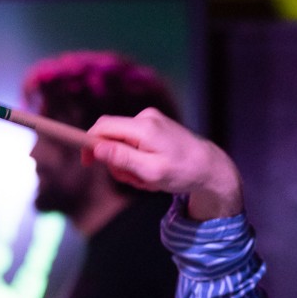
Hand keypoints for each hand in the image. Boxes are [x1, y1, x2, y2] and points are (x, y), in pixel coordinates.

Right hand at [84, 108, 242, 219]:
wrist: (210, 167)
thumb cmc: (183, 172)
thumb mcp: (151, 172)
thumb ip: (123, 159)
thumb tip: (96, 148)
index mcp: (144, 127)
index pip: (103, 126)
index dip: (89, 143)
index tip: (86, 162)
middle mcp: (146, 117)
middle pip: (111, 136)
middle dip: (116, 162)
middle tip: (135, 180)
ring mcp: (151, 120)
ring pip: (122, 143)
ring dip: (130, 165)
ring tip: (149, 179)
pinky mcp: (154, 126)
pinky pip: (134, 143)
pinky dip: (139, 160)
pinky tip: (154, 171)